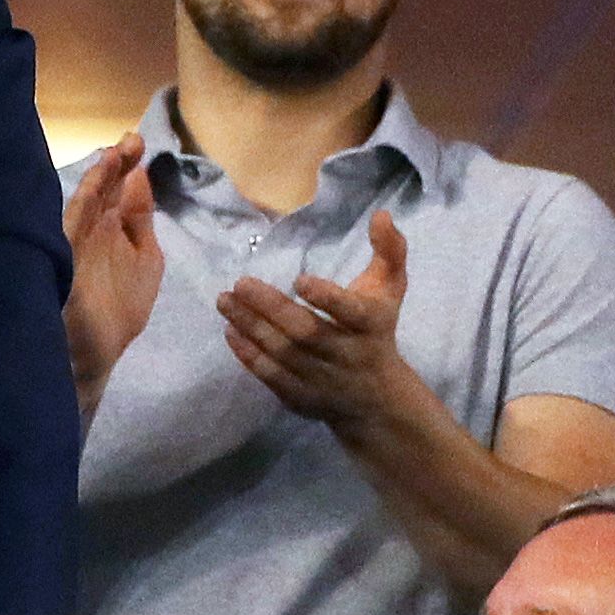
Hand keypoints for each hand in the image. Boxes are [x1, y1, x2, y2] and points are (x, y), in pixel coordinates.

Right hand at [63, 135, 164, 397]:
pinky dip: (82, 207)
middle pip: (104, 190)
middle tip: (130, 140)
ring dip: (99, 179)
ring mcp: (77, 244)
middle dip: (115, 165)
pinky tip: (94, 188)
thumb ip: (141, 221)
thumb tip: (140, 177)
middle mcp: (93, 230)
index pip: (120, 189)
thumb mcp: (145, 258)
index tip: (139, 144)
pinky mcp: (66, 261)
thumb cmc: (119, 310)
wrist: (95, 355)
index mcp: (113, 229)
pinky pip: (72, 228)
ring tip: (114, 154)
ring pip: (86, 204)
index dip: (128, 166)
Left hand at [218, 211, 416, 437]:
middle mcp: (345, 354)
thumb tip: (381, 215)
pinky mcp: (301, 397)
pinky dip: (249, 355)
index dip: (327, 298)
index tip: (299, 279)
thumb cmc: (377, 330)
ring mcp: (322, 379)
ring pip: (283, 354)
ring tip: (224, 301)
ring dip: (251, 327)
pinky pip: (272, 376)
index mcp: (370, 325)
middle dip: (271, 308)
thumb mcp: (390, 289)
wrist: (377, 399)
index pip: (350, 313)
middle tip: (240, 283)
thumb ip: (389, 251)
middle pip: (306, 332)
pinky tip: (230, 331)